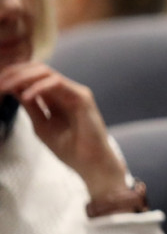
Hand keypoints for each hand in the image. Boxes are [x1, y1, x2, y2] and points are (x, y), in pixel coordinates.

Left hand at [0, 62, 126, 199]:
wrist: (90, 163)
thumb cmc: (70, 149)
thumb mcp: (42, 125)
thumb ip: (31, 107)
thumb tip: (15, 90)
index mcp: (57, 97)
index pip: (33, 77)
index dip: (13, 77)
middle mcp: (67, 91)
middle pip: (37, 69)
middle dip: (14, 73)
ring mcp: (75, 92)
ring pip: (46, 72)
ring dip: (22, 77)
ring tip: (6, 87)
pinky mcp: (82, 97)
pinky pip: (57, 83)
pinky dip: (39, 87)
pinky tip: (26, 96)